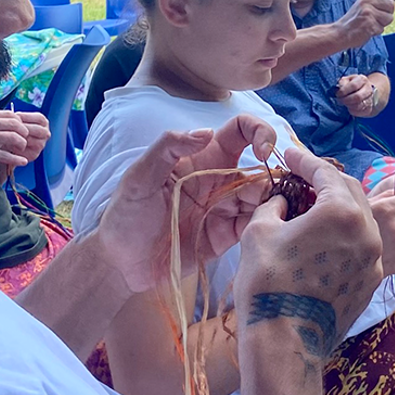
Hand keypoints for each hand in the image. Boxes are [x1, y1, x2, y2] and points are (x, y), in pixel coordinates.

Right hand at [0, 110, 43, 170]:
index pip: (8, 114)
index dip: (19, 121)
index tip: (21, 128)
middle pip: (14, 123)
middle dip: (24, 131)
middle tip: (25, 138)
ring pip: (12, 137)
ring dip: (21, 143)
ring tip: (22, 149)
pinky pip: (4, 155)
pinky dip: (16, 159)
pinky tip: (22, 162)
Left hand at [93, 115, 278, 294]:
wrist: (120, 263)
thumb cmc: (125, 214)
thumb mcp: (139, 176)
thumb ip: (168, 147)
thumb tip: (207, 132)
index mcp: (202, 158)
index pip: (240, 132)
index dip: (260, 132)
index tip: (263, 150)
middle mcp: (219, 180)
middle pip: (259, 166)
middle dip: (274, 173)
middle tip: (275, 190)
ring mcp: (226, 208)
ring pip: (263, 196)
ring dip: (274, 199)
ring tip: (271, 212)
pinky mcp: (227, 236)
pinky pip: (255, 225)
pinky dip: (267, 223)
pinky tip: (265, 228)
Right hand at [234, 147, 383, 360]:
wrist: (286, 343)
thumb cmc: (268, 284)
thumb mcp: (259, 232)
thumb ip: (274, 205)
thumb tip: (283, 201)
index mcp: (342, 212)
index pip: (325, 173)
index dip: (304, 160)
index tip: (288, 154)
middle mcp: (368, 231)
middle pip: (349, 192)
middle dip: (325, 181)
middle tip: (301, 177)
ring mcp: (375, 259)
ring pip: (360, 219)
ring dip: (338, 208)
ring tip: (312, 208)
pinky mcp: (372, 282)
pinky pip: (362, 246)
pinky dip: (345, 235)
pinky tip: (323, 240)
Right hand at [336, 0, 394, 48]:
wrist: (340, 33)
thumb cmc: (353, 22)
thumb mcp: (362, 6)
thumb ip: (375, 2)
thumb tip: (393, 2)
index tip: (389, 3)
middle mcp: (367, 2)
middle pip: (391, 4)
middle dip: (388, 14)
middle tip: (377, 19)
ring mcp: (368, 12)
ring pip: (390, 17)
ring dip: (383, 24)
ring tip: (371, 24)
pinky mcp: (369, 23)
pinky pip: (382, 28)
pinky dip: (376, 32)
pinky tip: (367, 30)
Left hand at [336, 74, 377, 116]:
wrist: (364, 92)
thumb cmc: (352, 85)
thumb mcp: (346, 80)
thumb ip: (342, 83)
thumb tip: (339, 88)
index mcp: (362, 80)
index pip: (353, 85)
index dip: (344, 91)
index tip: (338, 94)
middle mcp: (368, 89)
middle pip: (357, 97)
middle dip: (346, 100)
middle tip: (339, 100)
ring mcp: (370, 99)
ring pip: (358, 106)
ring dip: (348, 105)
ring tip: (344, 103)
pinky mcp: (368, 108)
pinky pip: (359, 112)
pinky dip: (352, 110)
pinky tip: (349, 107)